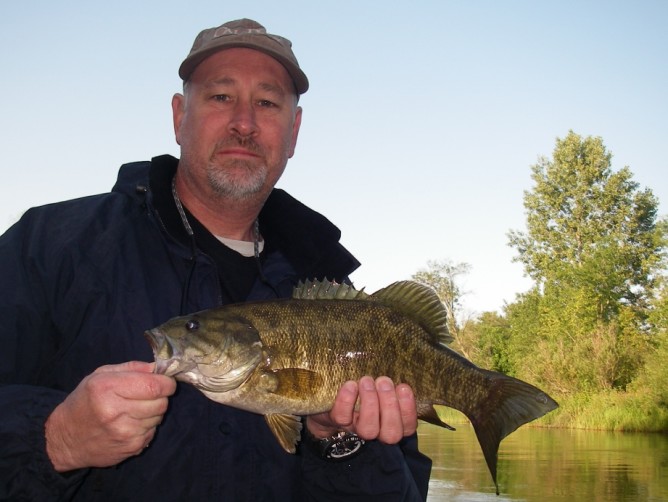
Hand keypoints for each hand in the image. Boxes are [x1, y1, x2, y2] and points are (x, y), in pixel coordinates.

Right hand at [45, 361, 175, 471]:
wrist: (64, 439)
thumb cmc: (84, 401)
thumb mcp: (100, 375)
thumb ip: (132, 368)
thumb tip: (158, 368)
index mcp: (107, 388)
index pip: (154, 386)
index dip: (166, 382)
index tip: (165, 381)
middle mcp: (115, 411)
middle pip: (160, 402)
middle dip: (160, 396)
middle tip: (146, 396)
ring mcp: (124, 432)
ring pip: (158, 417)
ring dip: (153, 412)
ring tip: (134, 410)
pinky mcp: (130, 447)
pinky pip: (152, 431)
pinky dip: (146, 426)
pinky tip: (130, 424)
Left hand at [306, 376, 416, 443]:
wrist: (327, 398)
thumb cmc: (362, 388)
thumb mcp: (378, 385)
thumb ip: (390, 382)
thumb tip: (400, 366)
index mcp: (391, 421)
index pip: (408, 426)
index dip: (408, 409)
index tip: (403, 387)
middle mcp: (376, 429)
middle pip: (391, 433)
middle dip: (390, 406)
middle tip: (384, 381)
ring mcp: (355, 428)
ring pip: (368, 429)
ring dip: (370, 403)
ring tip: (367, 381)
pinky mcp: (334, 421)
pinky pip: (342, 416)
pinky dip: (347, 400)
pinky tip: (350, 385)